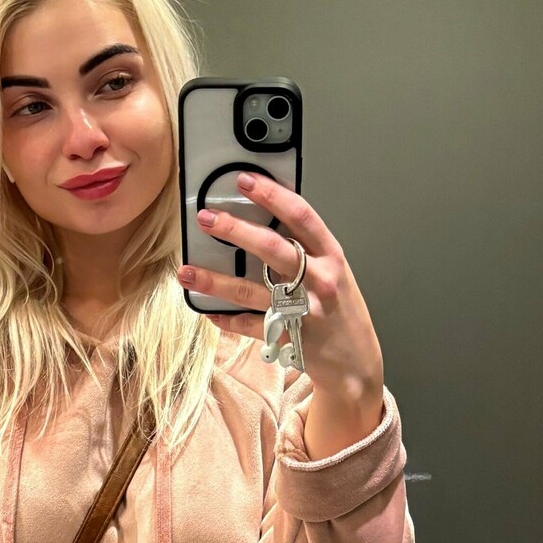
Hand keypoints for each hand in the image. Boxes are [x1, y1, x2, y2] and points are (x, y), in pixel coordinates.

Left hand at [178, 171, 384, 439]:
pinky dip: (226, 319)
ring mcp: (303, 311)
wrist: (357, 362)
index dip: (272, 195)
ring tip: (186, 271)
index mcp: (331, 256)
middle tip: (207, 219)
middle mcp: (319, 281)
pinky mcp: (288, 338)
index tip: (245, 180)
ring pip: (252, 291)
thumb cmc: (341, 310)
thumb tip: (265, 217)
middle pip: (273, 249)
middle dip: (236, 231)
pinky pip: (249, 326)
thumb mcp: (334, 271)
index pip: (301, 216)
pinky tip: (207, 310)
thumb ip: (306, 248)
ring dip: (215, 280)